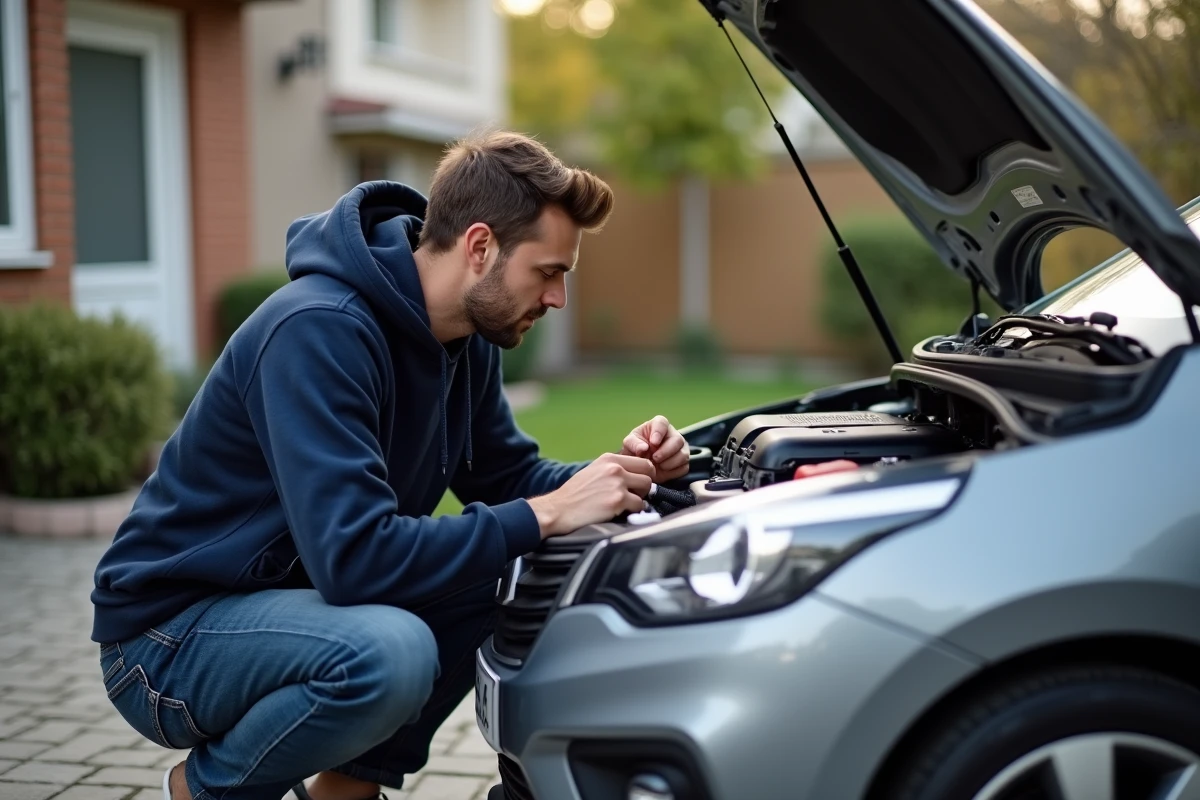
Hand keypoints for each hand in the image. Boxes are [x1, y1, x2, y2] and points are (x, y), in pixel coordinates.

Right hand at [527, 453, 654, 537]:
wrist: (558, 510)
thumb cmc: (575, 494)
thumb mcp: (594, 472)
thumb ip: (613, 470)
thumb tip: (635, 476)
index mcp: (609, 459)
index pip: (643, 462)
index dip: (645, 474)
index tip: (639, 484)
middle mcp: (615, 468)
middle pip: (648, 474)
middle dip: (644, 487)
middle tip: (634, 496)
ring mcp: (617, 484)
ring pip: (646, 489)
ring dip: (640, 499)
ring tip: (626, 505)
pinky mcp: (618, 500)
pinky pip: (640, 505)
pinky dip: (634, 511)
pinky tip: (620, 512)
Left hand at [620, 415, 689, 481]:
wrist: (641, 465)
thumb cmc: (635, 449)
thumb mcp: (629, 444)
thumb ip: (633, 443)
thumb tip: (643, 447)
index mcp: (658, 425)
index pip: (662, 423)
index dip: (659, 432)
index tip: (653, 442)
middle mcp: (673, 435)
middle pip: (678, 440)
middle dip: (666, 452)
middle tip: (654, 458)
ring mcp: (681, 449)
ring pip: (683, 455)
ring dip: (669, 463)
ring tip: (656, 466)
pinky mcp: (684, 462)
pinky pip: (684, 467)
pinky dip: (672, 472)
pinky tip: (662, 471)